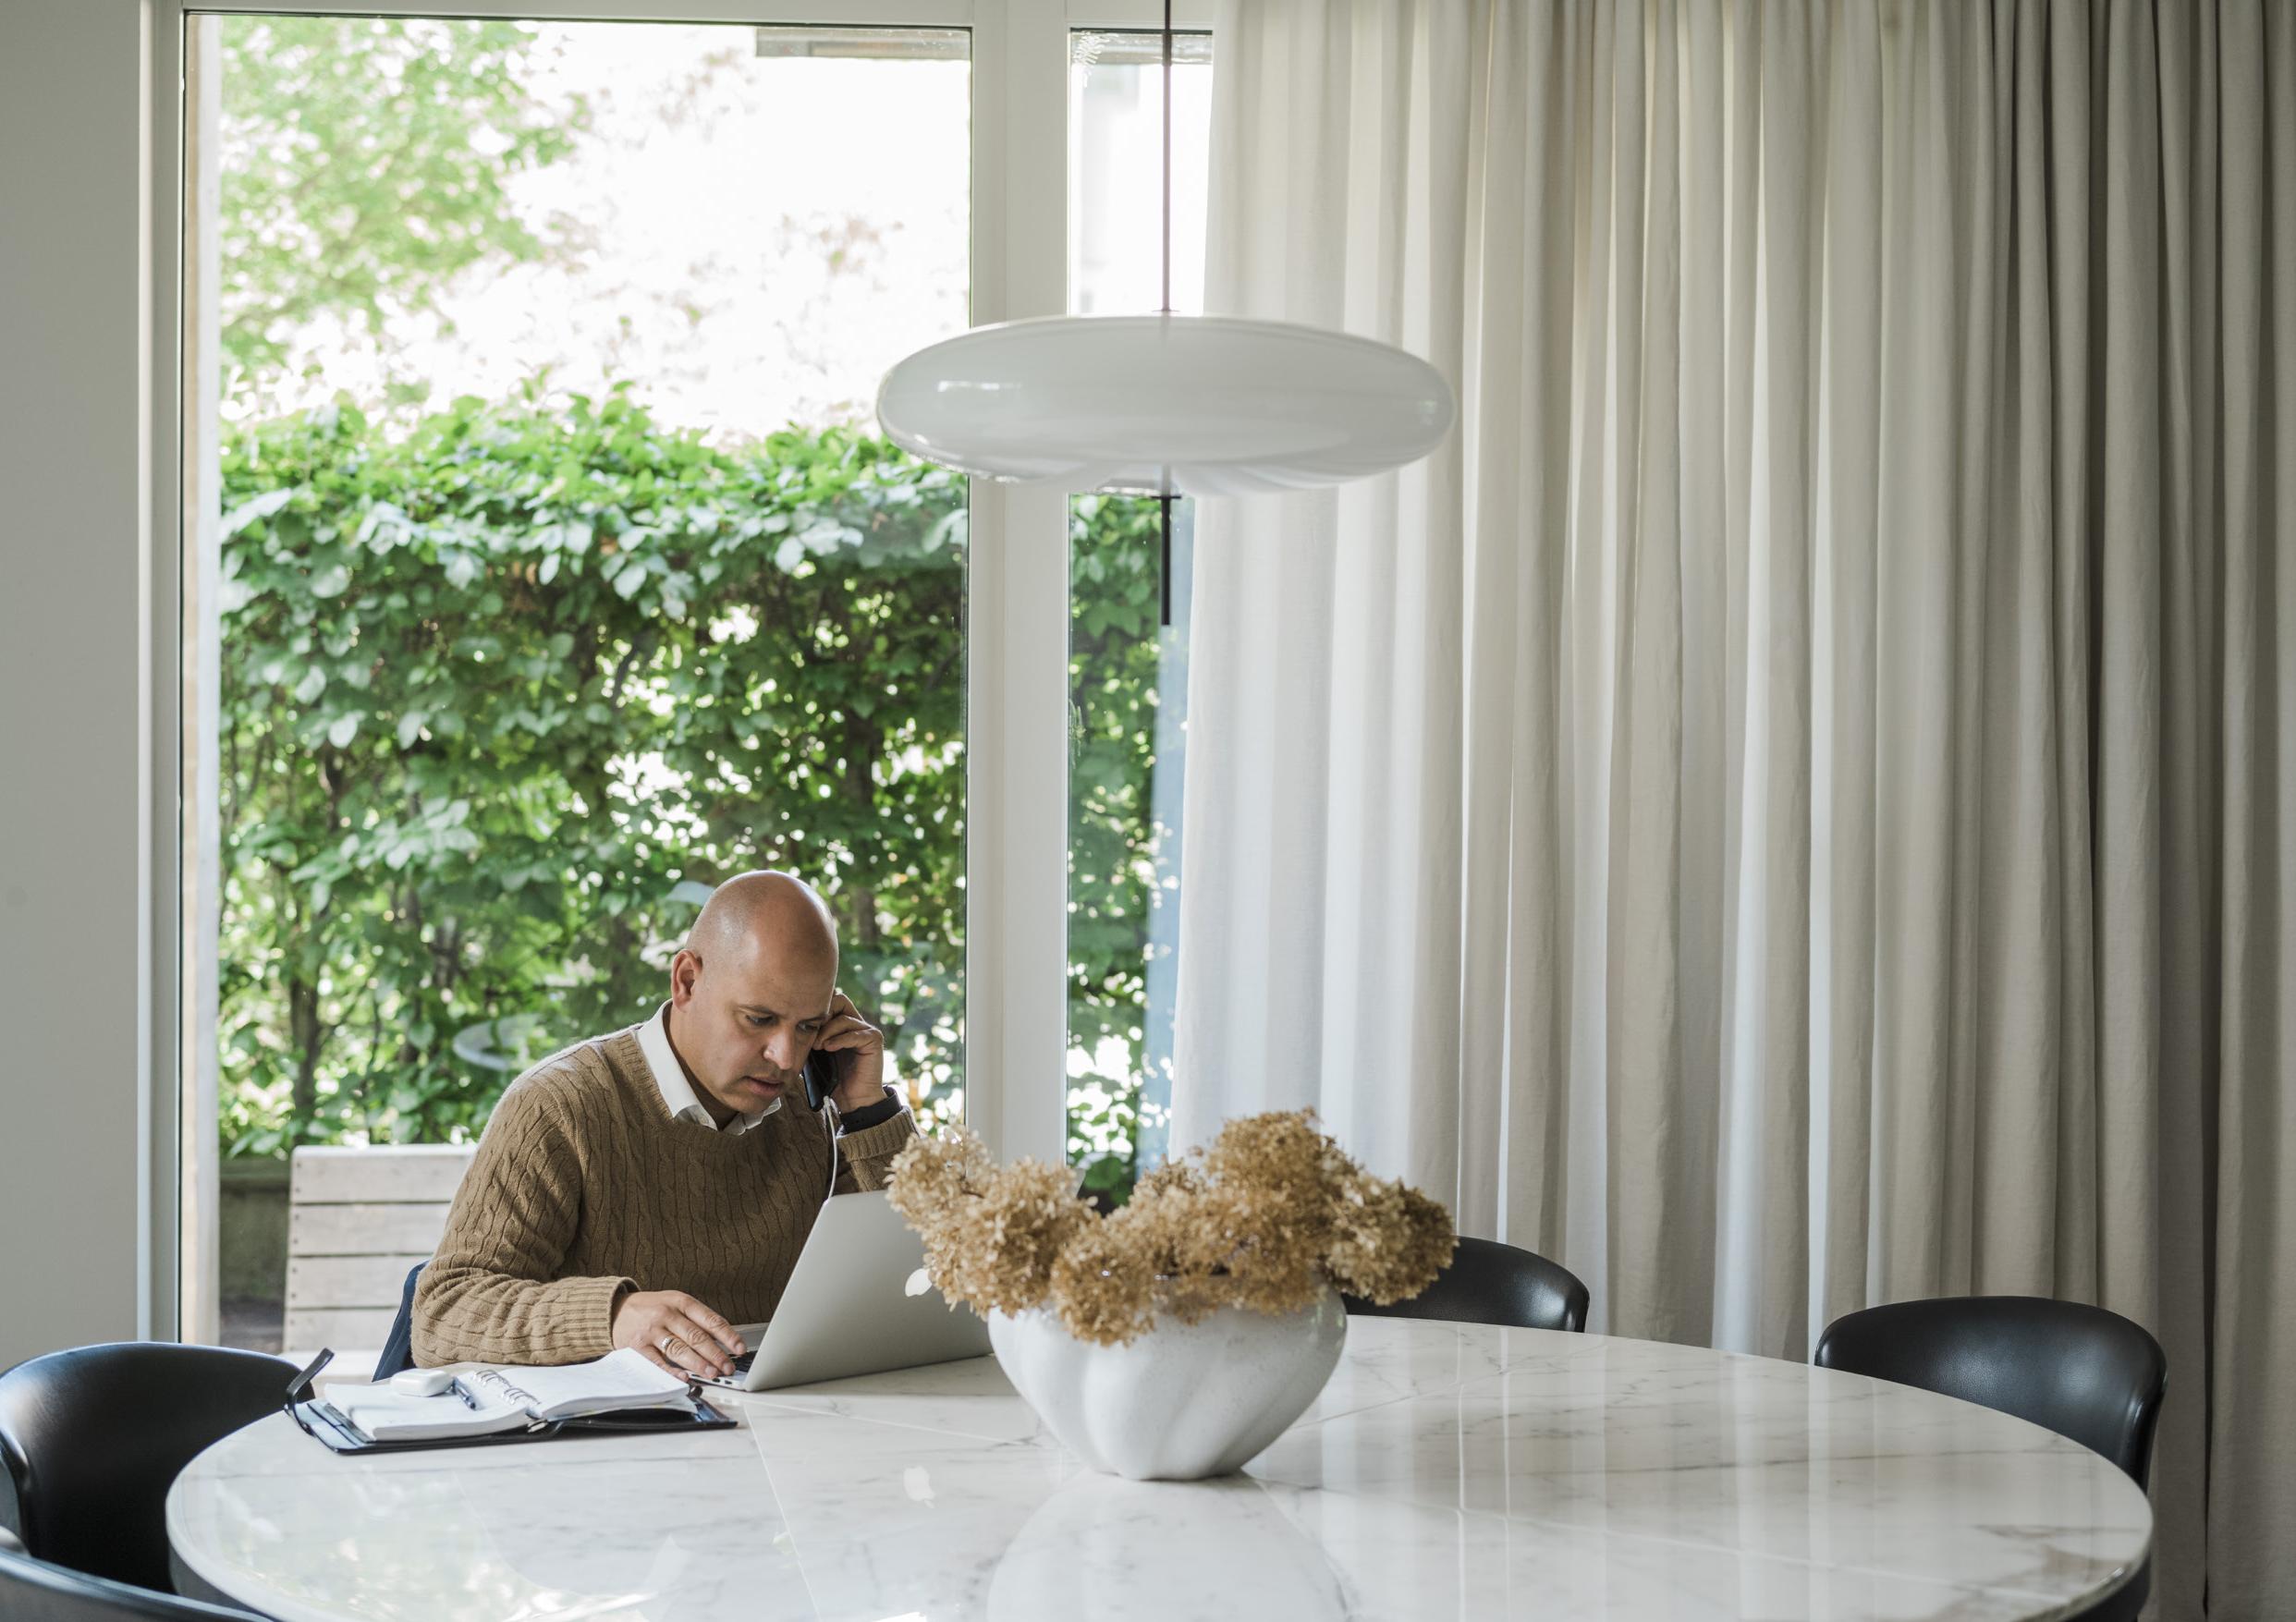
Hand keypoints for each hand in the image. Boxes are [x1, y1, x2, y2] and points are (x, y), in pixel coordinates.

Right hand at [611, 1288, 745, 1378]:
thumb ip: (695, 1320)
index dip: (727, 1335)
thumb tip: (722, 1342)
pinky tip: (684, 1377)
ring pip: (679, 1349)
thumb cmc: (652, 1308)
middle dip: (716, 1354)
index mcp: (681, 1302)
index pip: (710, 1319)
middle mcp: (667, 1314)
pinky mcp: (638, 1346)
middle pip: (696, 1336)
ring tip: (712, 1373)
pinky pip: (657, 1361)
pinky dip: (672, 1371)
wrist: (615, 1309)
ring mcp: (651, 1330)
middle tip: (728, 1367)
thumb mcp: (674, 1304)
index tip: (740, 1348)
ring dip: (698, 1364)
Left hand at [814, 990, 887, 1112]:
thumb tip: (791, 1023)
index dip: (817, 1011)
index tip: (802, 1026)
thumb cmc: (833, 1078)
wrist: (853, 1099)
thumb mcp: (816, 1054)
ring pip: (844, 1018)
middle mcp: (857, 1023)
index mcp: (843, 1024)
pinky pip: (855, 1033)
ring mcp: (867, 1030)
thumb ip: (810, 1037)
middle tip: (811, 1032)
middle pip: (840, 1000)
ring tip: (818, 1047)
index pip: (831, 1002)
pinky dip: (839, 1040)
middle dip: (823, 1015)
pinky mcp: (874, 1040)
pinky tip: (828, 1049)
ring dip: (827, 1031)